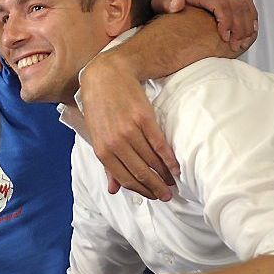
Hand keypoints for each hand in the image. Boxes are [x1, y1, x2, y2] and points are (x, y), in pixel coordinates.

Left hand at [79, 52, 177, 200]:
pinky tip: (176, 167)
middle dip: (156, 188)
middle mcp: (115, 143)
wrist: (106, 77)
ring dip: (165, 175)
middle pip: (140, 173)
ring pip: (151, 160)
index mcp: (102, 150)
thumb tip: (113, 190)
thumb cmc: (99, 108)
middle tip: (167, 195)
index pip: (124, 179)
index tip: (153, 196)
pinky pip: (160, 144)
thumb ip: (107, 165)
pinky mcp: (144, 119)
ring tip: (173, 182)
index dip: (141, 191)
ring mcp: (130, 131)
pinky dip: (169, 159)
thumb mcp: (97, 137)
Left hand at [149, 0, 257, 52]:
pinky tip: (248, 31)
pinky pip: (245, 2)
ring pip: (245, 3)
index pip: (222, 3)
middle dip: (240, 26)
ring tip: (243, 42)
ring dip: (247, 23)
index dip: (227, 21)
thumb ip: (166, 2)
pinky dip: (249, 16)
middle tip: (236, 45)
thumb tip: (176, 4)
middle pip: (237, 4)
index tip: (225, 38)